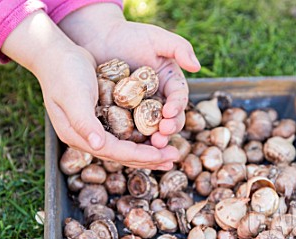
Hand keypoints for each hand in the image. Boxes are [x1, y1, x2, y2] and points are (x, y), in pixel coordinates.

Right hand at [2, 11, 177, 168]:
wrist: (55, 54)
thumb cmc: (63, 73)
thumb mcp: (73, 96)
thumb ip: (84, 122)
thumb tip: (98, 146)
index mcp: (78, 136)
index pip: (114, 152)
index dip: (139, 155)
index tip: (162, 155)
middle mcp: (87, 135)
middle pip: (122, 154)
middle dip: (149, 157)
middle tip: (174, 157)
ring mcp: (93, 127)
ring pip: (125, 145)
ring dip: (148, 148)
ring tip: (169, 151)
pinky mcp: (100, 116)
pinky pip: (124, 131)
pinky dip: (140, 134)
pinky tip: (155, 133)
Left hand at [59, 4, 200, 147]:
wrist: (99, 39)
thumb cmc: (129, 35)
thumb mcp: (156, 38)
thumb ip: (179, 47)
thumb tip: (196, 66)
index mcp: (170, 82)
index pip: (178, 98)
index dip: (176, 107)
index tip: (169, 112)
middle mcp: (159, 99)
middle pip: (169, 119)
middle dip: (168, 128)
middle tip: (162, 135)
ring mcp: (141, 109)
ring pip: (152, 128)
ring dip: (154, 139)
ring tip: (152, 145)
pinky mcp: (124, 115)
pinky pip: (131, 129)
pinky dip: (134, 139)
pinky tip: (131, 146)